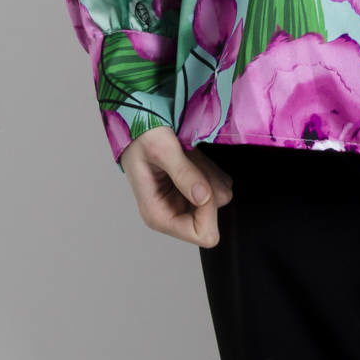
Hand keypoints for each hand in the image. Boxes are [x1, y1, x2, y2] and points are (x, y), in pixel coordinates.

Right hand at [118, 127, 233, 247]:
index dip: (208, 209)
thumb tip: (204, 197)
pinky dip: (212, 169)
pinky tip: (194, 157)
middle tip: (193, 162)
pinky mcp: (194, 189)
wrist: (139, 125)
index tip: (202, 183)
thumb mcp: (162, 149)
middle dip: (210, 187)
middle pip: (213, 217)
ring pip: (219, 197)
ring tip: (190, 156)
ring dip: (210, 174)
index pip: (202, 234)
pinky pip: (219, 184)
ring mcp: (185, 201)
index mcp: (160, 216)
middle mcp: (173, 214)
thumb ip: (183, 173)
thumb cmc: (142, 137)